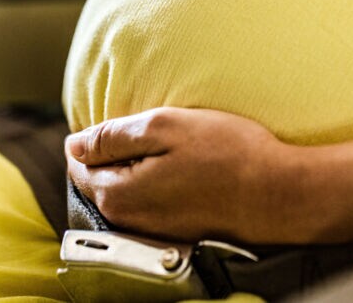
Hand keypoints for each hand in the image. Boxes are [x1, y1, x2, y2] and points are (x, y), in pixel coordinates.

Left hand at [66, 107, 314, 243]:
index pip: (78, 162)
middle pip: (100, 178)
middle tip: (158, 132)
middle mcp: (127, 220)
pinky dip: (160, 182)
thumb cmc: (227, 154)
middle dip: (117, 152)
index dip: (99, 135)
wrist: (279, 194)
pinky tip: (188, 169)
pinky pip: (150, 202)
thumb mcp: (164, 126)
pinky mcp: (174, 231)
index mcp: (116, 194)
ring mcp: (151, 230)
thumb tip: (74, 144)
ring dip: (141, 166)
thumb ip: (111, 136)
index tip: (131, 121)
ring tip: (177, 148)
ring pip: (126, 189)